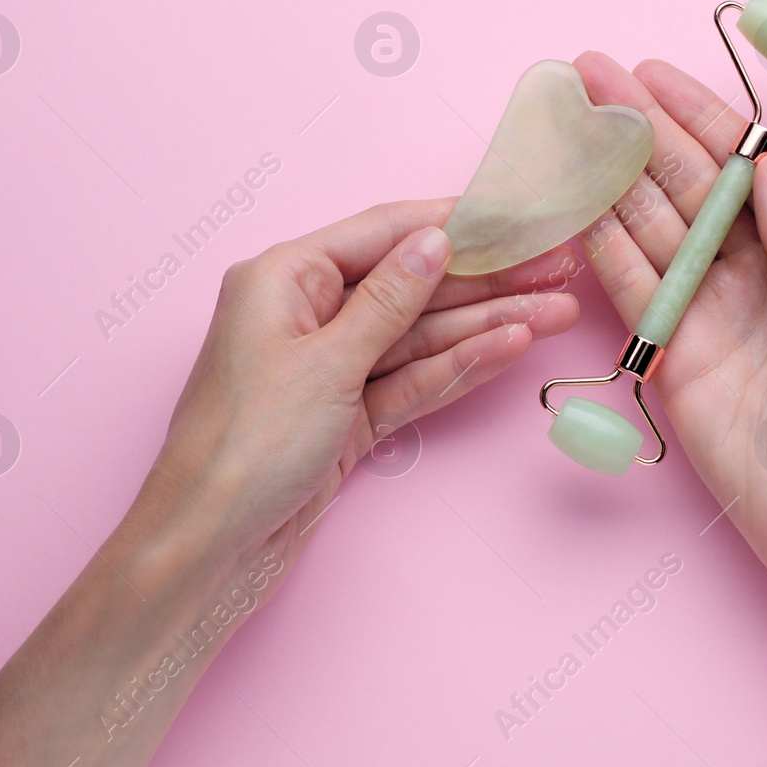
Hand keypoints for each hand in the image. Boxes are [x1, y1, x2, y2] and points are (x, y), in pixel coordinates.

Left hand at [129, 198, 580, 576]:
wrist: (209, 550)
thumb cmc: (244, 448)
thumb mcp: (325, 363)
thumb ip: (390, 302)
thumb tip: (436, 240)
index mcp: (284, 278)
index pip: (384, 233)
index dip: (456, 223)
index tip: (517, 216)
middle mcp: (308, 313)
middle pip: (413, 286)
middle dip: (487, 280)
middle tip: (558, 268)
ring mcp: (332, 367)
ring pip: (423, 336)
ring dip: (488, 324)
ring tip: (556, 310)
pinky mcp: (350, 416)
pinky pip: (414, 380)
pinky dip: (460, 367)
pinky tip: (512, 347)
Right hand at [572, 52, 766, 577]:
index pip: (746, 165)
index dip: (700, 117)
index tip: (653, 73)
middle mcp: (753, 269)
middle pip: (686, 182)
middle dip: (639, 128)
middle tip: (589, 77)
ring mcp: (707, 308)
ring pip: (649, 224)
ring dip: (610, 172)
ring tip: (568, 122)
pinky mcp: (669, 352)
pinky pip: (628, 286)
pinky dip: (598, 243)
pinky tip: (572, 197)